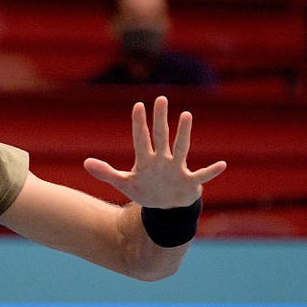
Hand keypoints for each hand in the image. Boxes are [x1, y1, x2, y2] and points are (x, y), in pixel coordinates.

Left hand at [83, 96, 225, 207]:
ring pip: (181, 148)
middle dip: (160, 119)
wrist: (166, 208)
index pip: (141, 138)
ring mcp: (176, 169)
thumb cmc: (146, 190)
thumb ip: (106, 173)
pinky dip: (211, 171)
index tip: (138, 106)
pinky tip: (222, 164)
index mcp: (146, 160)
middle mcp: (162, 160)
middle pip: (161, 136)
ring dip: (183, 133)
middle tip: (161, 99)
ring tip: (186, 115)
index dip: (139, 124)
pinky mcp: (189, 183)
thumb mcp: (124, 184)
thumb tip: (85, 163)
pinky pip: (201, 176)